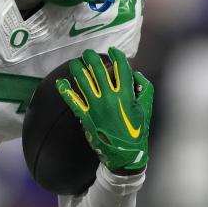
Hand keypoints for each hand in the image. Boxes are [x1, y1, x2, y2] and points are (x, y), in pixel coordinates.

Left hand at [56, 47, 153, 173]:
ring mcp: (96, 107)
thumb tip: (136, 74)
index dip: (117, 57)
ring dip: (78, 69)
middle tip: (88, 53)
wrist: (124, 155)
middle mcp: (110, 98)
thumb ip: (145, 89)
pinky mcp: (86, 116)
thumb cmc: (137, 132)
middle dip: (92, 59)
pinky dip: (65, 91)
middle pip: (99, 71)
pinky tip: (60, 82)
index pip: (122, 69)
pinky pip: (73, 101)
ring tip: (75, 62)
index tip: (112, 51)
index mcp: (126, 95)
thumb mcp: (146, 110)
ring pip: (84, 82)